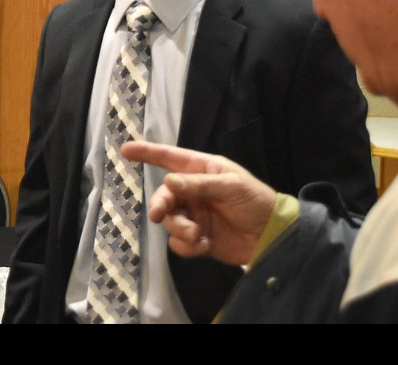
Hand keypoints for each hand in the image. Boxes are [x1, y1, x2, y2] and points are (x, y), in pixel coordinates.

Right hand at [121, 141, 276, 265]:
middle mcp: (193, 192)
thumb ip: (199, 184)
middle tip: (158, 214)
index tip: (125, 150)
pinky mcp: (197, 239)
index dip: (147, 153)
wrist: (272, 236)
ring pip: (170, 221)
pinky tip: (205, 245)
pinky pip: (179, 243)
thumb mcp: (231, 186)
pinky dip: (188, 246)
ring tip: (198, 235)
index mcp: (202, 170)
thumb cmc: (255, 201)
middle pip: (165, 196)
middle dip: (160, 205)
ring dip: (179, 229)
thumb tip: (168, 181)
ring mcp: (194, 215)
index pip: (170, 158)